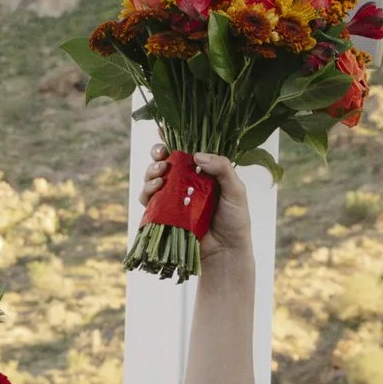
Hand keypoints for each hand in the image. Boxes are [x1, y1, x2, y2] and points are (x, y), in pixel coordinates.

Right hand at [143, 144, 251, 259]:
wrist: (225, 251)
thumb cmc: (235, 219)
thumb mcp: (235, 190)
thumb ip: (222, 168)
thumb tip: (197, 155)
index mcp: (203, 172)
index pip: (186, 151)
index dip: (172, 139)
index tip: (163, 132)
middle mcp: (185, 182)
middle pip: (165, 161)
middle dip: (158, 156)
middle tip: (162, 159)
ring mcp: (173, 198)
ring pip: (154, 178)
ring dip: (151, 173)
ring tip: (159, 176)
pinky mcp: (164, 214)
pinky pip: (149, 200)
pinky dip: (147, 192)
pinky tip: (154, 190)